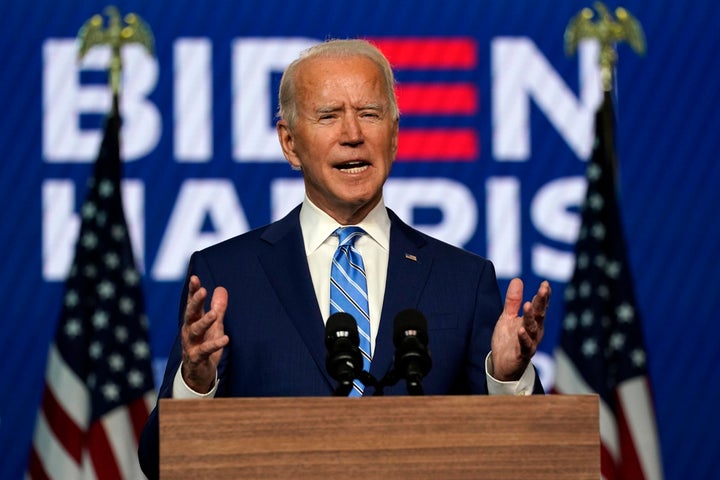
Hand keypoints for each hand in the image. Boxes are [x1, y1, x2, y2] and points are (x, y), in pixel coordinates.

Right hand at [180, 275, 229, 392]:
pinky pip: (204, 350)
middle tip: (202, 291)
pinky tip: (225, 338)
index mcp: (193, 321)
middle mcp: (189, 331)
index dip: (193, 291)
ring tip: (214, 314)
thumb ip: (218, 308)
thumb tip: (221, 288)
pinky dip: (214, 344)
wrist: (198, 373)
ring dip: (204, 322)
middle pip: (190, 314)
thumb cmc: (204, 345)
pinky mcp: (196, 358)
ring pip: (195, 331)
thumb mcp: (214, 325)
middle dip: (196, 302)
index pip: (192, 304)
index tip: (195, 278)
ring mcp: (191, 345)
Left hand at [490, 278, 550, 381]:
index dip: (543, 296)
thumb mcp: (508, 317)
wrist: (503, 365)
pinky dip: (523, 338)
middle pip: (540, 314)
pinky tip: (520, 330)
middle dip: (542, 301)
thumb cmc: (509, 340)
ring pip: (532, 328)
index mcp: (533, 322)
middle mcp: (535, 331)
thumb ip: (512, 301)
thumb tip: (518, 279)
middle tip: (544, 289)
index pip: (540, 306)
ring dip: (531, 316)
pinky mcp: (522, 354)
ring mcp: (530, 343)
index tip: (545, 284)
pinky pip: (524, 345)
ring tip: (528, 304)